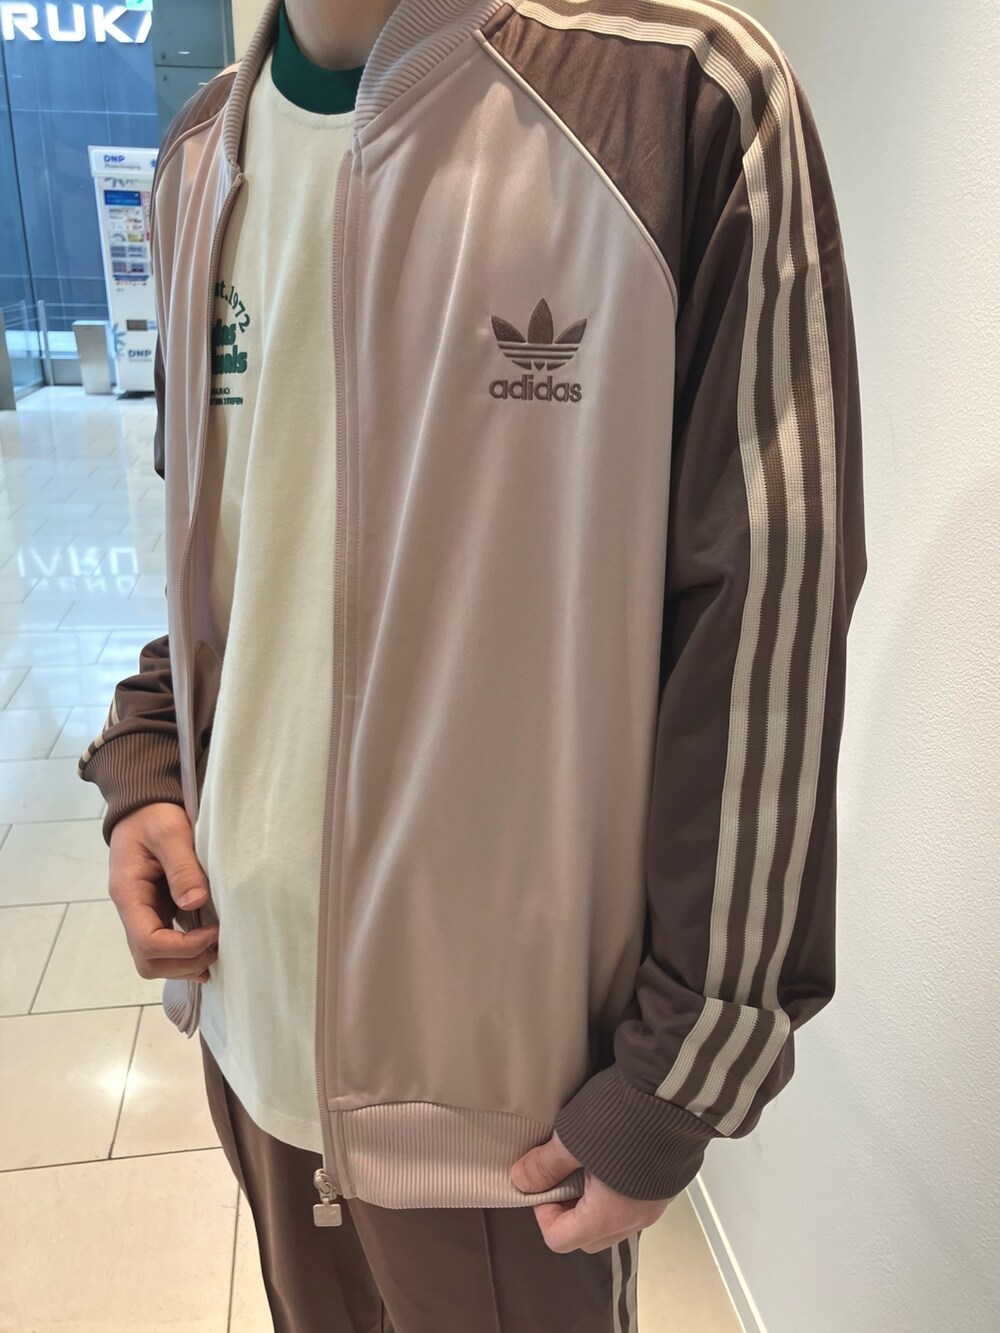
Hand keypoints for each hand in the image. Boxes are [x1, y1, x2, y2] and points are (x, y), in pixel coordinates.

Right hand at [109, 802, 218, 983]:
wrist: (144, 807)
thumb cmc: (154, 816)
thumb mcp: (169, 831)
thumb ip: (181, 866)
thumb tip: (194, 902)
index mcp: (129, 894)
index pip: (147, 942)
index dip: (183, 947)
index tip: (212, 931)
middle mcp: (133, 911)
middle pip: (149, 962)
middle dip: (185, 961)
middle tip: (217, 943)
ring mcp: (145, 914)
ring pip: (157, 961)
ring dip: (187, 962)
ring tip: (217, 946)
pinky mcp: (159, 911)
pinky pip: (167, 946)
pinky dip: (188, 954)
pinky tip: (210, 945)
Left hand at [510, 1130, 674, 1253]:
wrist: (676, 1094)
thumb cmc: (622, 1118)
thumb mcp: (572, 1137)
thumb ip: (544, 1165)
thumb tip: (521, 1182)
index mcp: (608, 1216)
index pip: (560, 1240)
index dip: (543, 1213)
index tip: (543, 1179)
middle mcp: (636, 1219)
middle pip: (588, 1237)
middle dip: (567, 1212)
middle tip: (562, 1173)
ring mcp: (656, 1204)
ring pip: (614, 1220)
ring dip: (594, 1201)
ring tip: (589, 1163)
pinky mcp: (668, 1185)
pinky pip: (636, 1202)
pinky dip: (618, 1190)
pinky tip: (616, 1155)